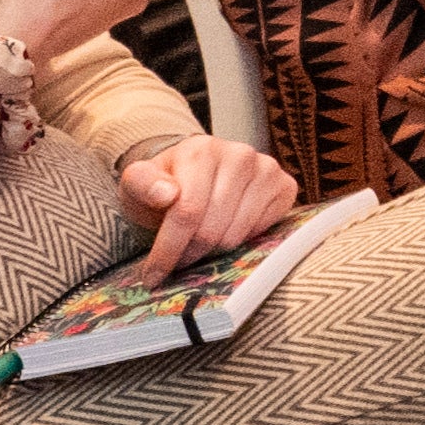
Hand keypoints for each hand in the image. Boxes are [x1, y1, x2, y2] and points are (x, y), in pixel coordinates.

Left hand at [116, 136, 298, 254]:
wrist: (193, 176)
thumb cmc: (164, 186)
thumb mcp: (138, 184)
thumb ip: (141, 184)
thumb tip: (166, 194)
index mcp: (201, 150)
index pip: (187, 212)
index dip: (168, 249)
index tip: (152, 275)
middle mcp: (239, 155)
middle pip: (212, 229)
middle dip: (189, 253)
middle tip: (178, 258)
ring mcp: (266, 169)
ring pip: (236, 236)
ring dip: (213, 250)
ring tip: (199, 243)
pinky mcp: (285, 186)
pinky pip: (262, 233)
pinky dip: (241, 241)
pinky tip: (226, 229)